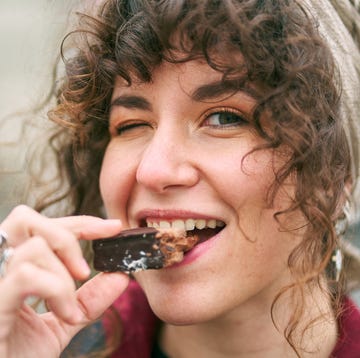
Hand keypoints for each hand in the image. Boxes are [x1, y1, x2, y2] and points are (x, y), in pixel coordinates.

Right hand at [0, 205, 128, 357]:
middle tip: (84, 270)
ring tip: (70, 308)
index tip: (114, 229)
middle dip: (67, 236)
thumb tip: (121, 276)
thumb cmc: (20, 355)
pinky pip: (26, 274)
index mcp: (12, 267)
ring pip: (34, 246)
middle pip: (26, 218)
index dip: (82, 222)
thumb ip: (89, 298)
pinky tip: (65, 314)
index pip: (44, 226)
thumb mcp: (64, 321)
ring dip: (64, 275)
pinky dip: (57, 290)